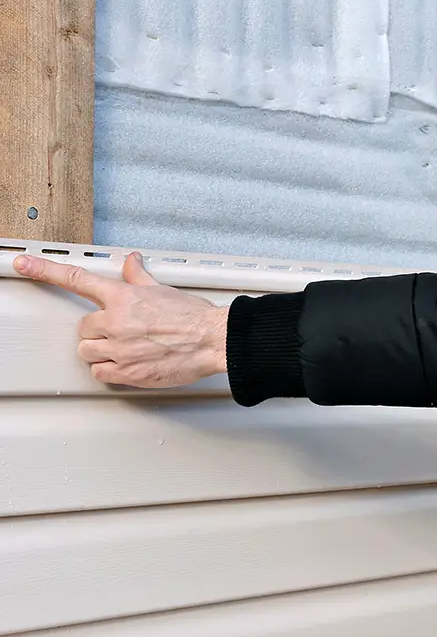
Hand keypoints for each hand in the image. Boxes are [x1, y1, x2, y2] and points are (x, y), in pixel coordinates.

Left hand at [13, 251, 228, 387]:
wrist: (212, 340)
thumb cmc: (193, 317)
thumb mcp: (162, 289)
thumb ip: (139, 277)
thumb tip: (131, 263)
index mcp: (124, 297)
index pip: (76, 279)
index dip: (45, 269)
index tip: (24, 263)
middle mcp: (117, 322)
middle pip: (83, 327)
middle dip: (97, 330)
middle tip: (118, 330)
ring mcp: (120, 349)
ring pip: (87, 351)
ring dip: (100, 350)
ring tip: (123, 347)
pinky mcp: (127, 373)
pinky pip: (100, 373)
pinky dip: (109, 370)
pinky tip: (125, 363)